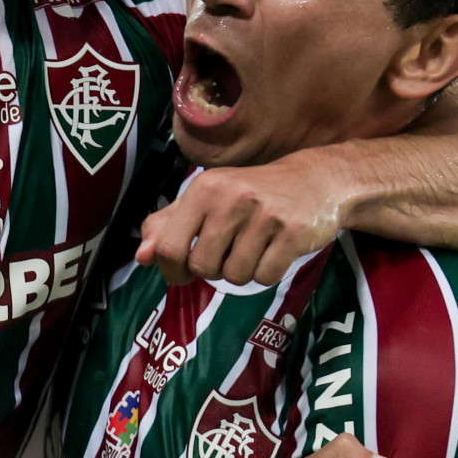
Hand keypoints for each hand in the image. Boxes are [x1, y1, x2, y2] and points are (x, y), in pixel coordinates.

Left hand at [137, 150, 351, 285]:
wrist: (316, 180)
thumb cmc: (252, 194)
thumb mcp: (206, 200)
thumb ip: (168, 225)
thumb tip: (141, 256)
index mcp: (203, 188)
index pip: (169, 247)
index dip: (172, 270)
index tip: (184, 272)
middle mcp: (232, 197)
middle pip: (203, 267)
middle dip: (214, 269)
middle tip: (230, 251)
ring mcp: (265, 214)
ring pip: (234, 277)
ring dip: (242, 272)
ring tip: (254, 248)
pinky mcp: (293, 232)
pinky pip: (265, 277)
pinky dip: (267, 273)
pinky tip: (275, 251)